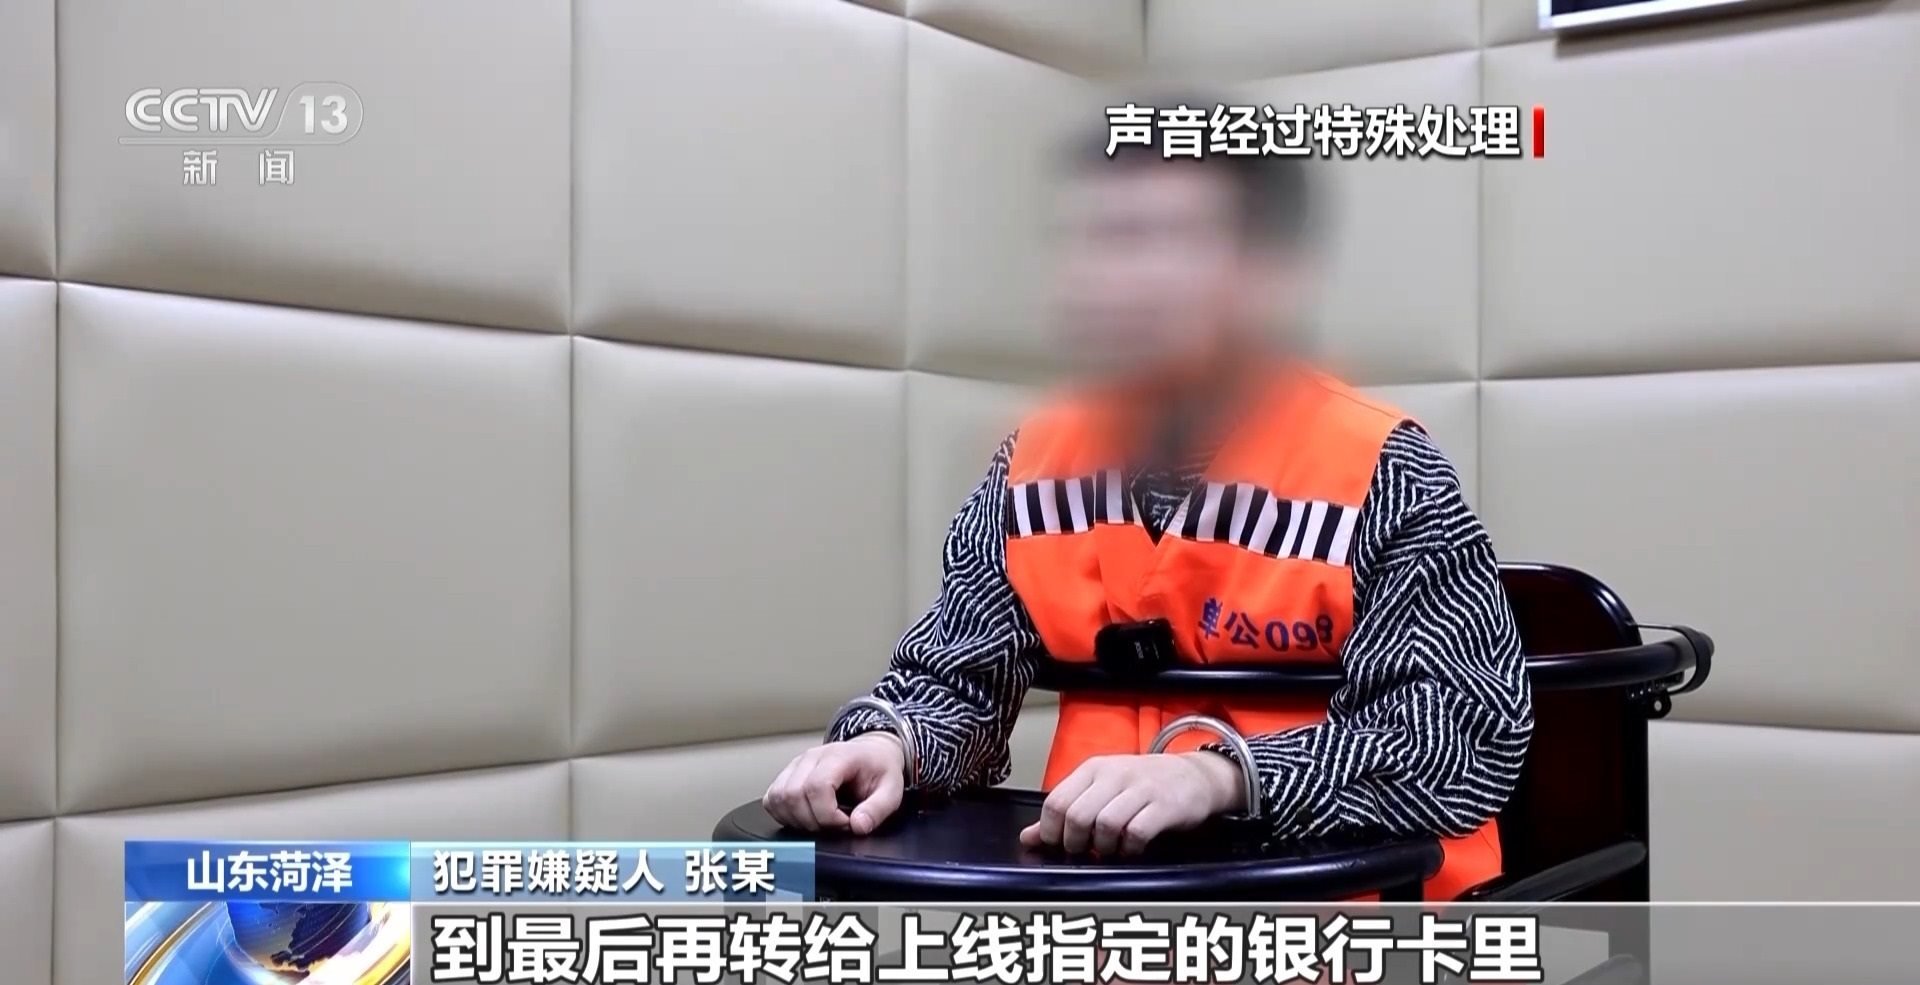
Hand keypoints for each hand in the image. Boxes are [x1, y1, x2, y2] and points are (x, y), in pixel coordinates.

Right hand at [763, 734, 906, 835]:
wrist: (872, 753)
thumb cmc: (879, 769)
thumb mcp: (892, 790)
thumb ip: (878, 809)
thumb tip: (858, 826)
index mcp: (837, 756)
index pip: (816, 787)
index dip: (828, 815)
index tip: (846, 823)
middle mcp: (811, 758)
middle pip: (793, 795)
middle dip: (813, 821)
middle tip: (835, 824)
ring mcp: (795, 765)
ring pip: (778, 798)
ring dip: (797, 819)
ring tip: (822, 821)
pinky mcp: (787, 776)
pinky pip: (772, 799)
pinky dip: (785, 815)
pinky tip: (806, 817)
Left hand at [1019, 752, 1246, 855]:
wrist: (1195, 775)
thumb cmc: (1143, 785)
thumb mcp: (1101, 789)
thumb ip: (1066, 811)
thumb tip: (1028, 838)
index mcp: (1093, 768)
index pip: (1055, 801)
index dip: (1050, 831)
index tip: (1058, 845)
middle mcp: (1114, 775)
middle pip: (1076, 816)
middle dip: (1074, 844)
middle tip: (1084, 851)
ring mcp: (1141, 789)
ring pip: (1104, 825)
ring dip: (1102, 848)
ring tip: (1108, 850)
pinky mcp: (1164, 806)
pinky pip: (1136, 833)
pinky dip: (1129, 850)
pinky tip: (1130, 850)